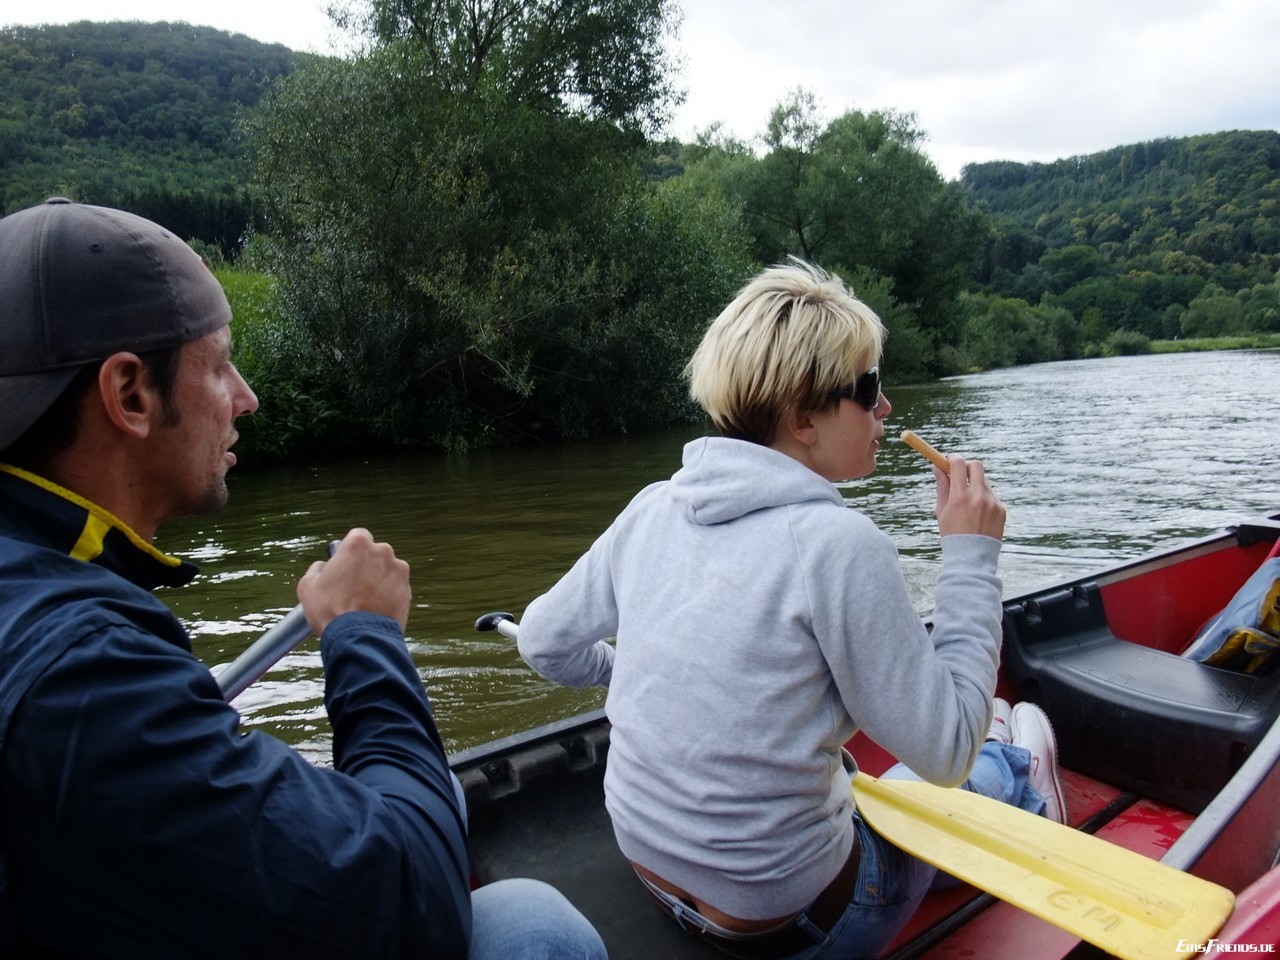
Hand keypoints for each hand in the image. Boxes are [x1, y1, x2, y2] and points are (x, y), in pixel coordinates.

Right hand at [296, 528, 411, 634]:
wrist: (359, 638)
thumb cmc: (331, 611)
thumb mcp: (308, 586)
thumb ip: (317, 569)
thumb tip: (323, 567)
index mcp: (359, 544)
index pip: (357, 536)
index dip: (350, 550)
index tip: (345, 563)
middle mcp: (383, 552)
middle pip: (374, 553)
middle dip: (365, 565)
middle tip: (352, 586)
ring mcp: (399, 571)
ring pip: (386, 570)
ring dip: (377, 580)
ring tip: (364, 601)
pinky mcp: (408, 590)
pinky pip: (395, 588)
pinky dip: (388, 595)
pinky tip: (375, 609)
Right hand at [934, 456, 1005, 540]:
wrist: (972, 558)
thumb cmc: (952, 534)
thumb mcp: (942, 510)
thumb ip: (942, 486)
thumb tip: (937, 466)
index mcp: (959, 498)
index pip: (958, 464)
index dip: (953, 458)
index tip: (950, 460)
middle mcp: (977, 497)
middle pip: (976, 465)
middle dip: (967, 466)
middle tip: (961, 475)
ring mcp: (992, 503)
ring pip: (984, 482)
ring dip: (975, 486)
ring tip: (969, 506)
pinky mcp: (1001, 510)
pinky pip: (992, 496)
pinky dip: (984, 500)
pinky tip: (979, 516)